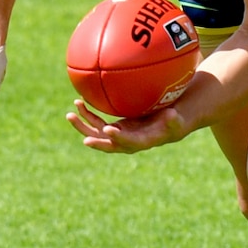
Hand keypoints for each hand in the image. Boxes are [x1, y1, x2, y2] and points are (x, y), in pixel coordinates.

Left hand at [66, 99, 188, 152]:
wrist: (166, 126)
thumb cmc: (173, 122)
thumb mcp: (176, 121)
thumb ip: (173, 119)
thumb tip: (172, 114)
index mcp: (141, 141)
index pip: (129, 142)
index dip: (119, 138)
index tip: (109, 130)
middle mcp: (126, 141)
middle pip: (108, 143)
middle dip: (95, 140)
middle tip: (84, 139)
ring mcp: (118, 135)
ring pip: (97, 133)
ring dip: (83, 125)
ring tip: (70, 114)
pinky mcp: (114, 128)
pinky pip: (97, 123)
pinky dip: (87, 115)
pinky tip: (78, 103)